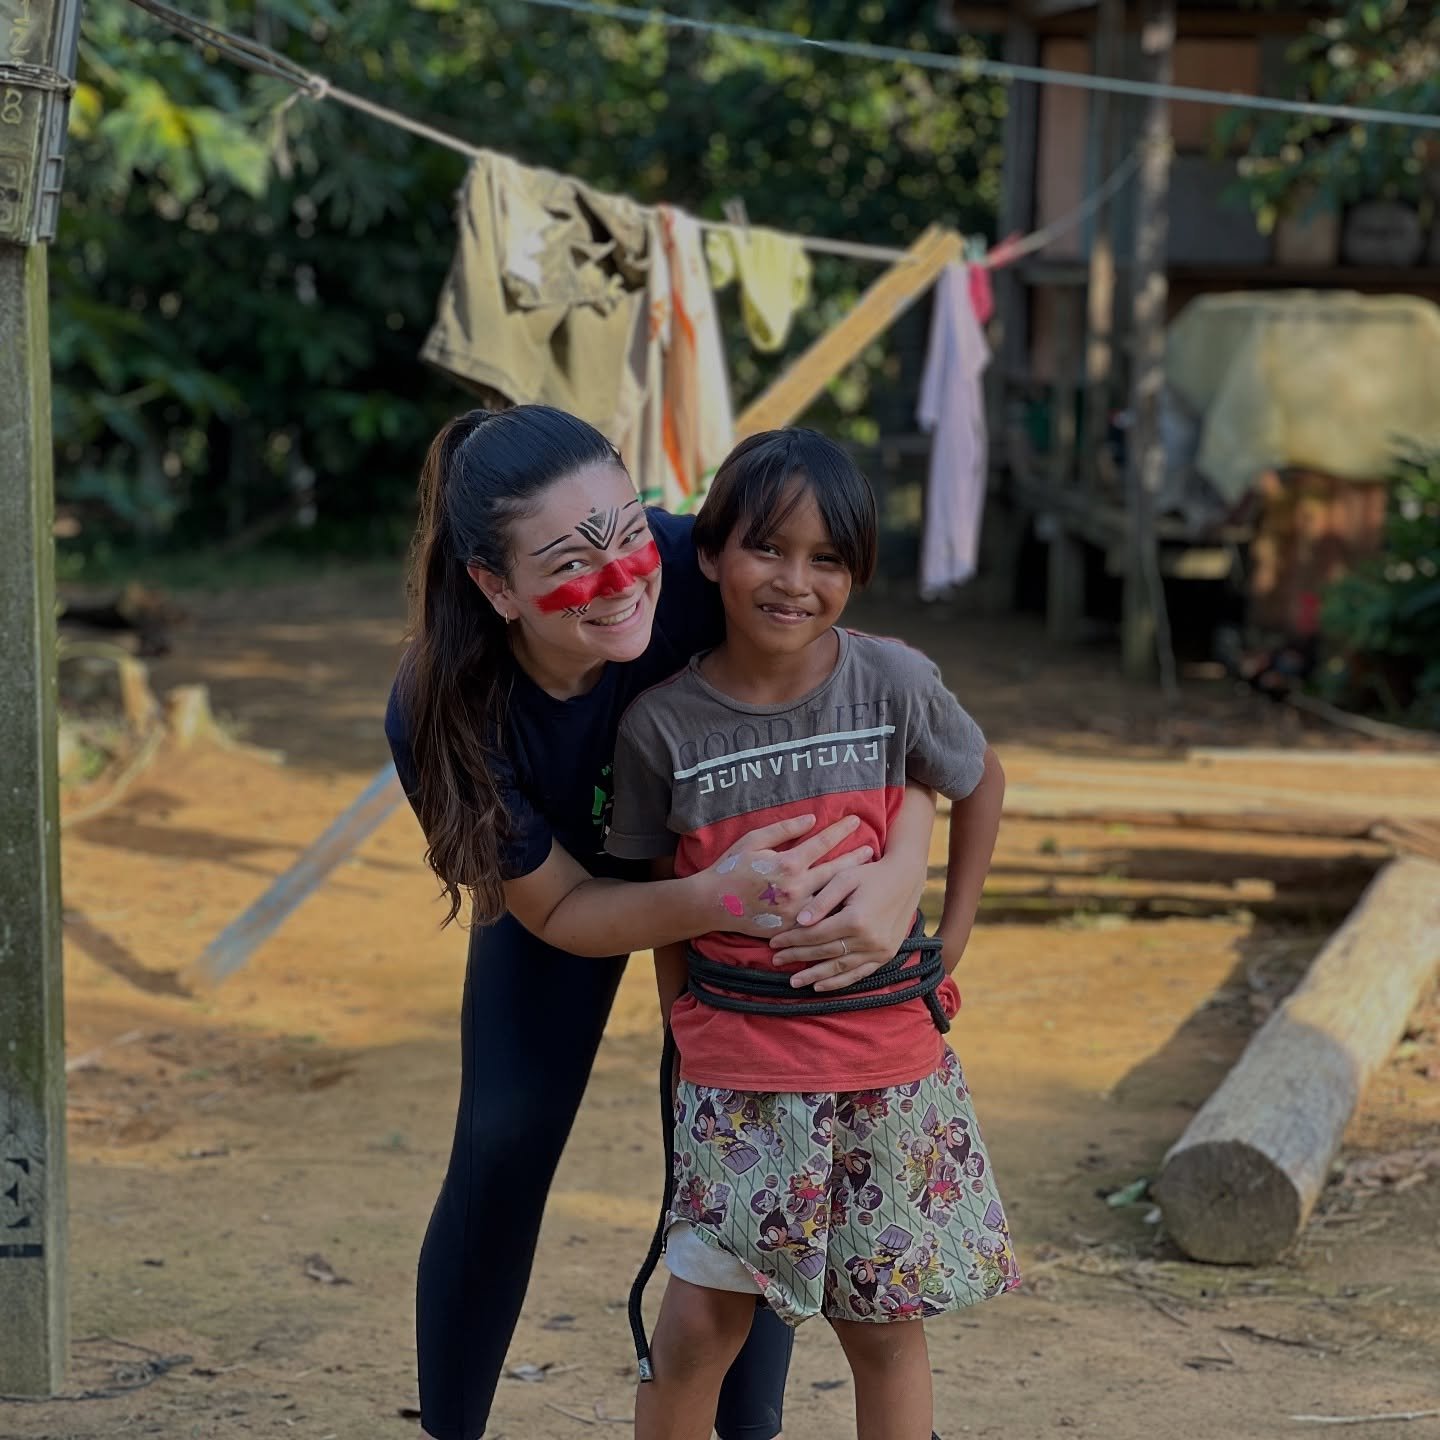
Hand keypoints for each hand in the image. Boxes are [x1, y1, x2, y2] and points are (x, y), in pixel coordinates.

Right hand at [700, 814, 872, 937]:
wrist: (711, 903)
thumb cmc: (731, 867)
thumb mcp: (753, 840)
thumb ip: (784, 829)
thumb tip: (812, 819)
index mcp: (788, 864)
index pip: (822, 843)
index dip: (841, 829)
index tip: (856, 819)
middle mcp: (796, 888)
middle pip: (836, 871)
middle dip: (856, 858)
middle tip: (872, 850)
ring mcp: (795, 911)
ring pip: (832, 898)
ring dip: (850, 886)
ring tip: (866, 878)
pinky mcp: (791, 928)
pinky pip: (818, 919)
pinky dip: (833, 911)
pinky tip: (847, 905)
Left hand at [767, 851, 925, 990]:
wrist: (906, 878)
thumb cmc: (871, 874)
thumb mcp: (844, 877)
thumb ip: (822, 900)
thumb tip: (800, 922)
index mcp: (855, 919)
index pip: (815, 935)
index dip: (792, 940)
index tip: (773, 942)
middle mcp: (868, 939)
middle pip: (824, 952)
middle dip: (797, 957)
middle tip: (776, 961)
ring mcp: (879, 950)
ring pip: (840, 968)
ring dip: (815, 976)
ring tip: (794, 981)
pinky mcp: (886, 955)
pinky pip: (859, 973)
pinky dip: (839, 982)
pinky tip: (820, 986)